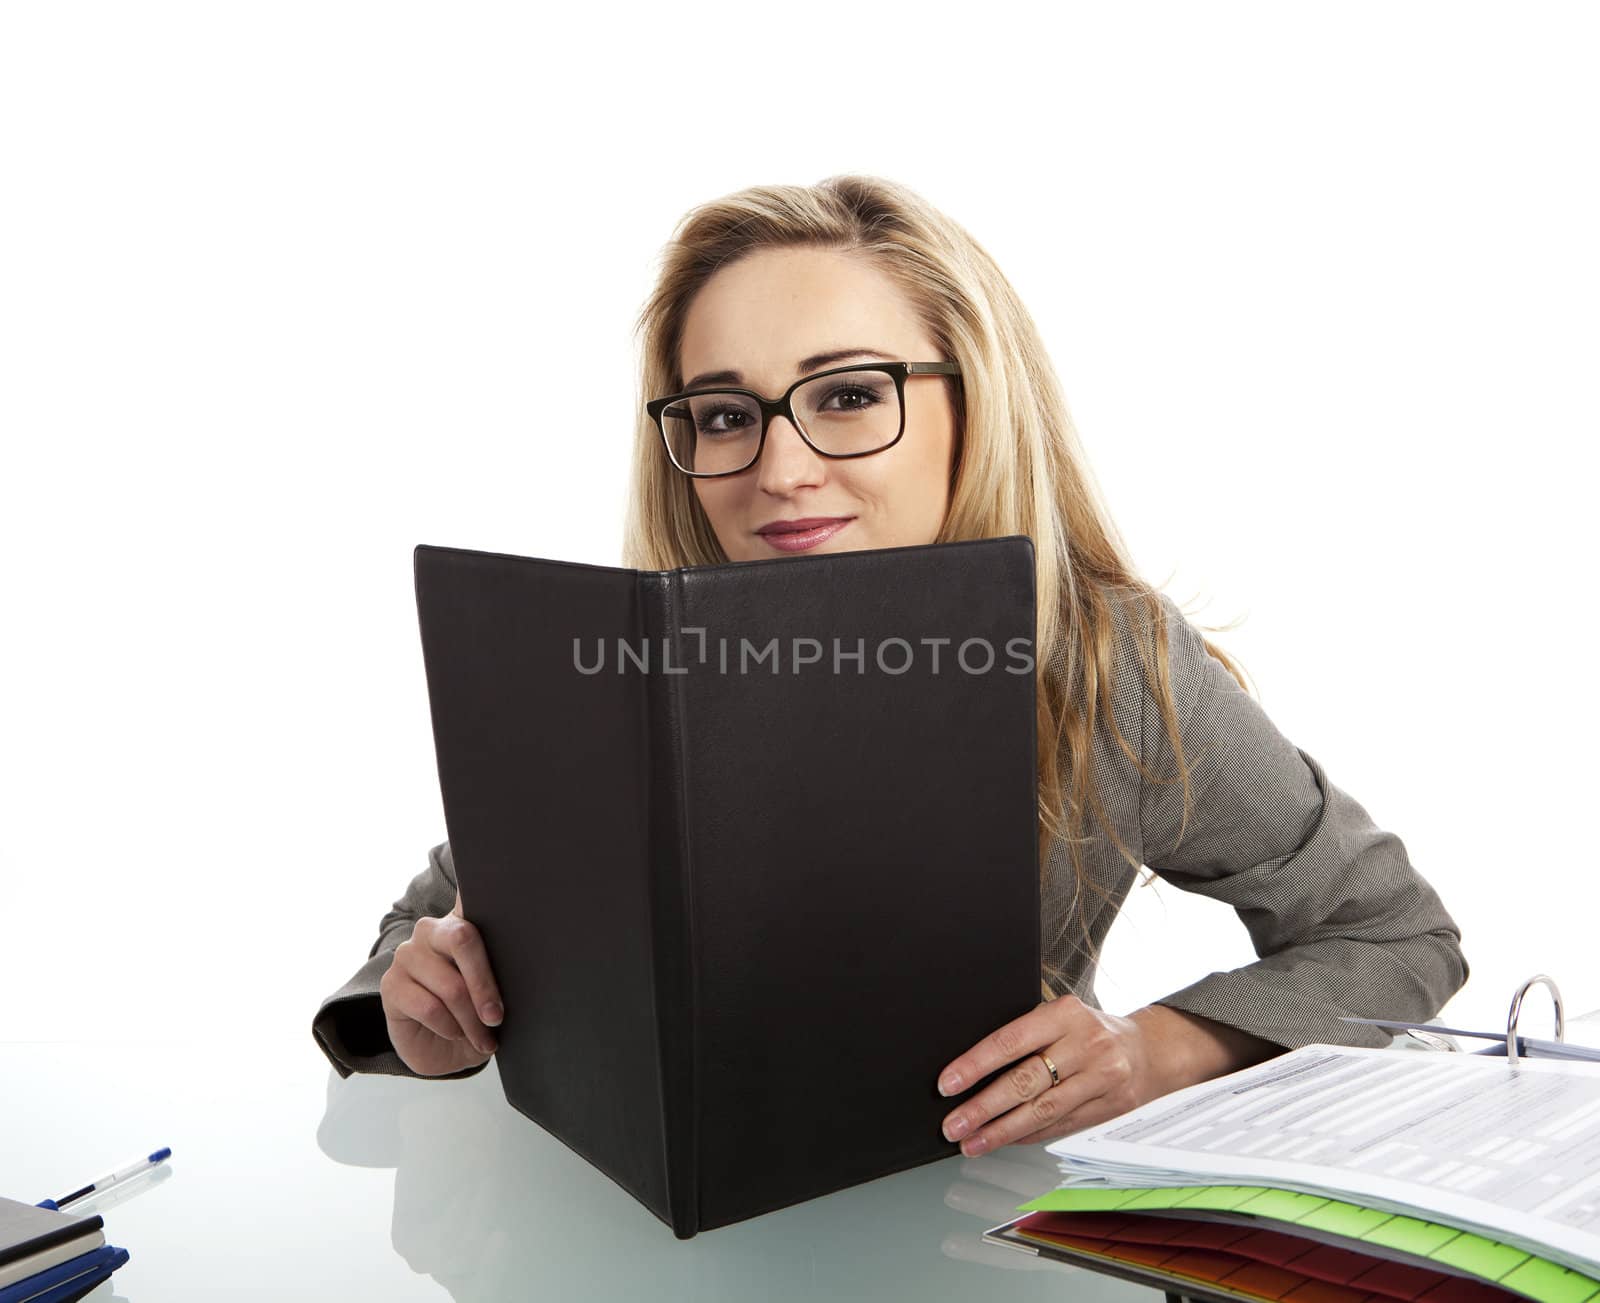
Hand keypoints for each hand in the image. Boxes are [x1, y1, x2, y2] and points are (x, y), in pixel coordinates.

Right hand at [380, 887, 504, 1076]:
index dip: (487, 877)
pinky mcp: (391, 985)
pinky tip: (456, 1034)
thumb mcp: (495, 993)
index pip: (473, 892)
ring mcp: (408, 954)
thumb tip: (529, 965)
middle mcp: (431, 929)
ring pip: (451, 985)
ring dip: (471, 1020)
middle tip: (497, 1017)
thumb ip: (504, 971)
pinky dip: (450, 1027)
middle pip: (463, 939)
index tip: (507, 871)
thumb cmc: (475, 1015)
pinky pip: (430, 1007)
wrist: (441, 1051)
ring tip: (484, 1038)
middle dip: (485, 985)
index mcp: (463, 921)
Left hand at [934, 996, 1176, 1155]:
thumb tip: (973, 1070)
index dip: (975, 1065)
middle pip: (1024, 1081)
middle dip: (982, 1107)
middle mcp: (1085, 1044)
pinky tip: (1005, 1141)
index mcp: (1065, 1013)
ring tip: (972, 1142)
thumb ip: (1026, 1035)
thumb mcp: (1061, 1016)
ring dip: (1001, 1131)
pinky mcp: (1109, 1107)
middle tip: (953, 1124)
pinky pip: (1060, 1126)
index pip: (1010, 1041)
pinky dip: (1028, 1136)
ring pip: (1042, 1111)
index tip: (948, 1084)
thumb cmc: (1090, 1031)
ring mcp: (1101, 1078)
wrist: (1148, 1050)